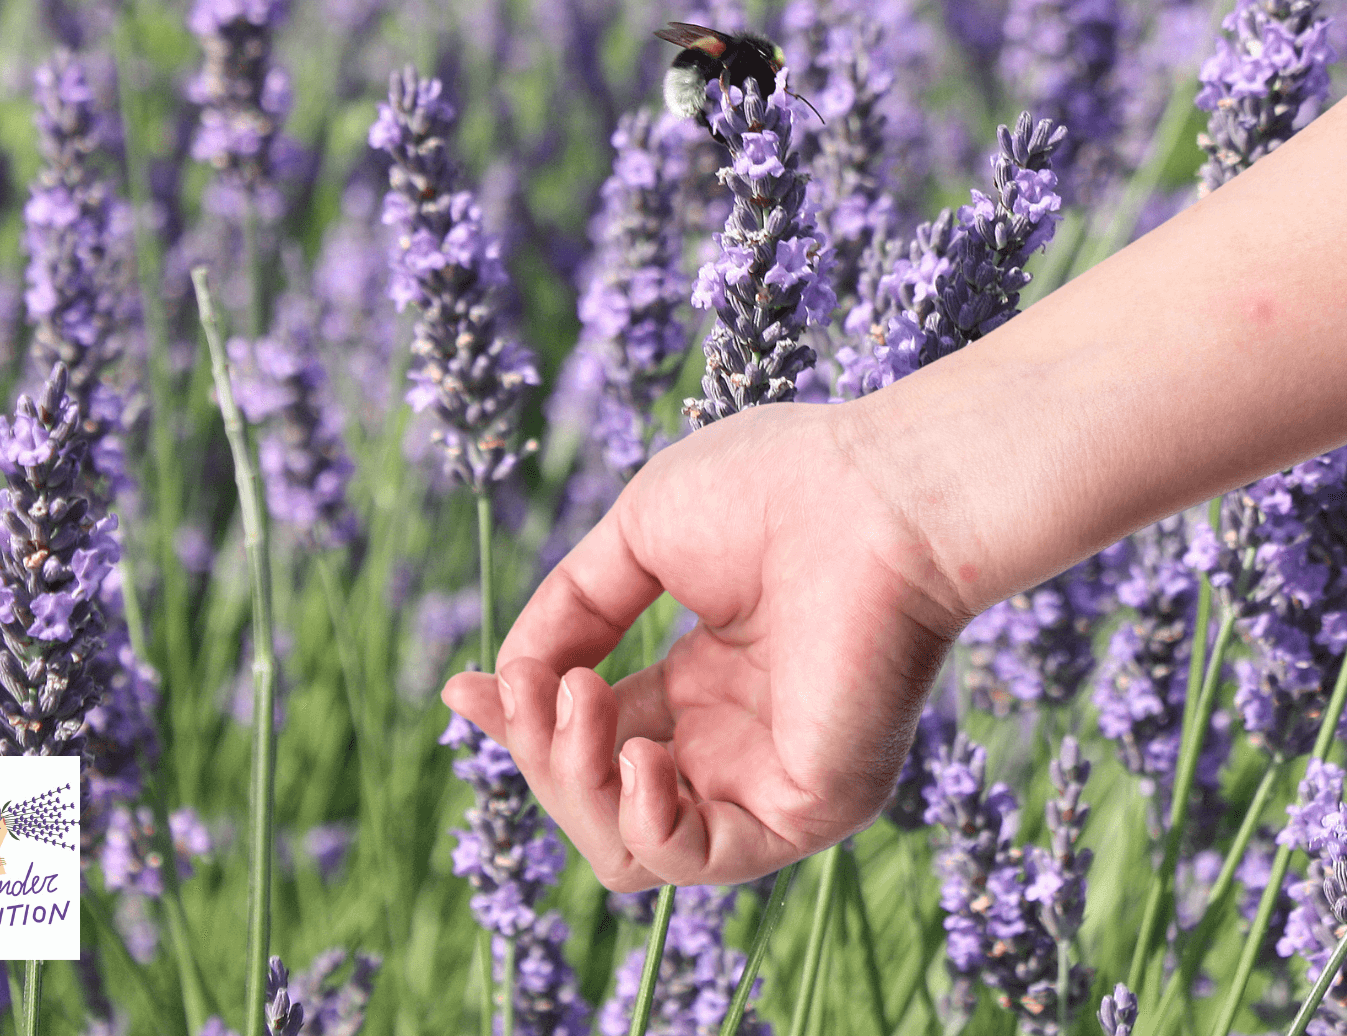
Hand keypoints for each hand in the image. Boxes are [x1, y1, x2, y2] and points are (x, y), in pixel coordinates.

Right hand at [442, 403, 968, 889]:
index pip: (593, 741)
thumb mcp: (639, 538)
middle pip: (597, 802)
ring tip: (585, 699)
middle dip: (541, 752)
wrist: (882, 488)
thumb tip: (504, 683)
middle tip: (544, 687)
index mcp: (708, 682)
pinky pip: (698, 860)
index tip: (464, 691)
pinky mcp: (809, 808)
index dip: (520, 726)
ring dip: (576, 783)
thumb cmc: (783, 485)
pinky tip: (642, 750)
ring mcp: (772, 781)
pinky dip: (643, 819)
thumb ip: (568, 615)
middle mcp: (738, 742)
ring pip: (629, 848)